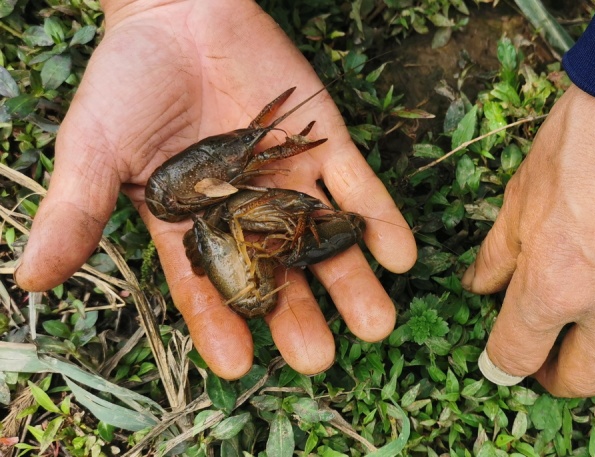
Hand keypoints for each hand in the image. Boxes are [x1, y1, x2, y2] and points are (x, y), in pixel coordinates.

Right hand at [14, 0, 415, 377]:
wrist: (179, 9)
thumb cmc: (128, 80)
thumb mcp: (95, 149)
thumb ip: (77, 211)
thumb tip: (30, 280)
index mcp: (190, 223)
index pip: (206, 286)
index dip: (221, 326)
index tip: (240, 368)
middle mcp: (246, 212)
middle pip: (275, 274)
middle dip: (297, 317)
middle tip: (318, 359)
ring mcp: (289, 181)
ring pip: (322, 239)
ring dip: (352, 281)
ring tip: (378, 325)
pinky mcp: (324, 145)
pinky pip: (356, 185)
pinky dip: (377, 218)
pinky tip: (400, 255)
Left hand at [463, 86, 594, 396]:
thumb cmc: (574, 145)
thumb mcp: (517, 199)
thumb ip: (497, 256)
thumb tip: (479, 286)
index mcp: (552, 289)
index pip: (516, 358)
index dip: (501, 365)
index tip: (502, 362)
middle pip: (585, 381)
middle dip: (559, 377)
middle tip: (550, 356)